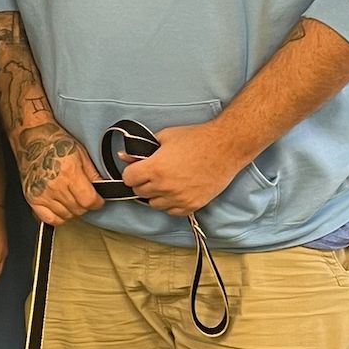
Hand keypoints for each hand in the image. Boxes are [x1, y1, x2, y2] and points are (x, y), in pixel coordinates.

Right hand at [15, 126, 104, 225]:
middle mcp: (55, 186)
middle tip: (83, 196)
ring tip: (71, 198)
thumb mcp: (81, 153)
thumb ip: (93, 174)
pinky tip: (60, 207)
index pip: (89, 201)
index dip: (97, 202)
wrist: (31, 137)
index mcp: (69, 173)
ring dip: (72, 210)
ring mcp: (42, 194)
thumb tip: (102, 189)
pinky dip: (58, 217)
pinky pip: (49, 219)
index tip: (98, 200)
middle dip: (85, 205)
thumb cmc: (55, 141)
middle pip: (78, 209)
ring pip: (66, 215)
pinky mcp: (32, 198)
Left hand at [120, 119, 243, 216]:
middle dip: (142, 182)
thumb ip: (142, 149)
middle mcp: (165, 186)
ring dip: (155, 195)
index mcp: (155, 168)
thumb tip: (124, 156)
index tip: (137, 169)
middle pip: (139, 192)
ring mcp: (179, 198)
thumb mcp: (165, 137)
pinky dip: (171, 204)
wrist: (225, 147)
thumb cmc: (196, 138)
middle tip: (152, 173)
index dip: (131, 172)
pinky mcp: (192, 205)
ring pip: (154, 204)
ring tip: (166, 182)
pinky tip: (176, 191)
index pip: (128, 179)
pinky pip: (172, 212)